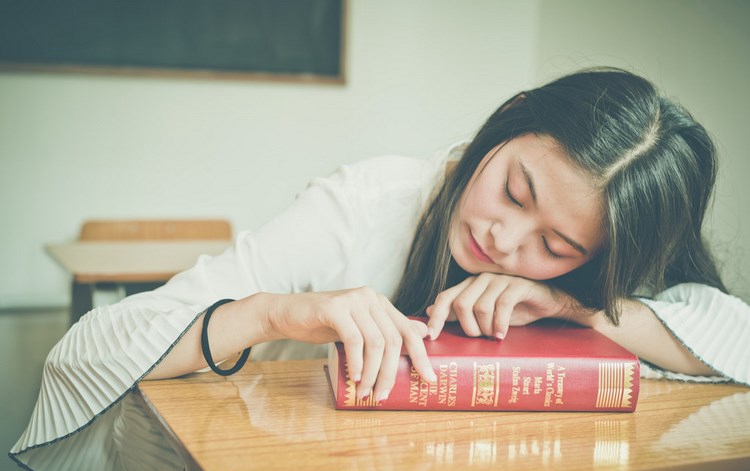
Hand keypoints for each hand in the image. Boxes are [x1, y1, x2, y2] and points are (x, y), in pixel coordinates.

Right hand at [260, 287, 436, 401]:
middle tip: (383, 395)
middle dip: (392, 372)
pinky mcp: (334, 307)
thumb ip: (384, 330)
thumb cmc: (322, 324)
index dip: (421, 356)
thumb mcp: (357, 328)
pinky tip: (353, 377)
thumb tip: (422, 333)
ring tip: (365, 391)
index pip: (408, 330)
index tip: (429, 380)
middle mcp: (370, 297)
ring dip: (372, 372)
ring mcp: (353, 300)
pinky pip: (354, 340)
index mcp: (380, 302)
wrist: (285, 314)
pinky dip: (356, 362)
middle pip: (393, 339)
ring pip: (376, 342)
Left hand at [426, 273, 579, 339]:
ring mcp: (499, 280)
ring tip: (493, 336)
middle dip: (468, 327)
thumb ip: (457, 312)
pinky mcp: (517, 285)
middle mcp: (481, 280)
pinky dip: (499, 324)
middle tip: (479, 338)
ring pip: (480, 307)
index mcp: (469, 285)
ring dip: (486, 328)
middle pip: (461, 304)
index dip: (436, 316)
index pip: (445, 297)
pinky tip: (502, 335)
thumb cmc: (514, 309)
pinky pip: (501, 305)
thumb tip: (428, 311)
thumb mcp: (483, 315)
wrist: (547, 303)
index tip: (431, 336)